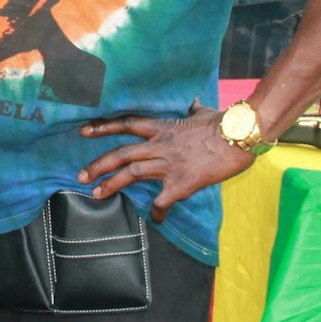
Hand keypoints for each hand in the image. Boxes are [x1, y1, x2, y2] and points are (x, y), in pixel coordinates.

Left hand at [77, 109, 254, 220]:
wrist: (239, 135)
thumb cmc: (224, 122)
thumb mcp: (203, 112)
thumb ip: (193, 110)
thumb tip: (195, 102)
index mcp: (163, 128)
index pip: (126, 124)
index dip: (103, 127)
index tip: (84, 131)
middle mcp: (160, 146)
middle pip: (121, 154)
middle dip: (98, 165)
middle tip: (81, 177)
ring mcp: (169, 164)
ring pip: (132, 174)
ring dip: (112, 185)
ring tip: (97, 194)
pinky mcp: (182, 183)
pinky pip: (162, 200)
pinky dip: (157, 211)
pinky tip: (156, 219)